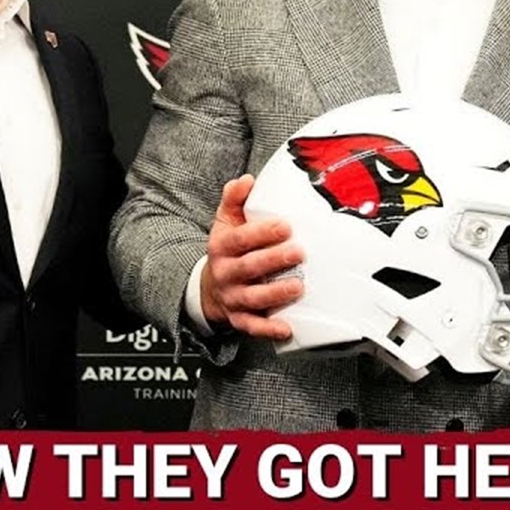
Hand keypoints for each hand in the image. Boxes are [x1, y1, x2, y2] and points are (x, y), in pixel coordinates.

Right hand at [199, 174, 303, 339]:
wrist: (210, 286)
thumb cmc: (227, 249)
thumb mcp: (225, 222)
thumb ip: (234, 199)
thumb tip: (247, 180)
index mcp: (222, 247)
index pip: (240, 239)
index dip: (262, 233)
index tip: (285, 226)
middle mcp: (226, 273)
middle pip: (249, 267)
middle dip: (274, 260)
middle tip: (298, 253)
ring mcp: (232, 297)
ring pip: (252, 298)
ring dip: (275, 293)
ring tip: (297, 287)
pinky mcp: (239, 318)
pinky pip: (252, 326)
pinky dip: (268, 329)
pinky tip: (286, 327)